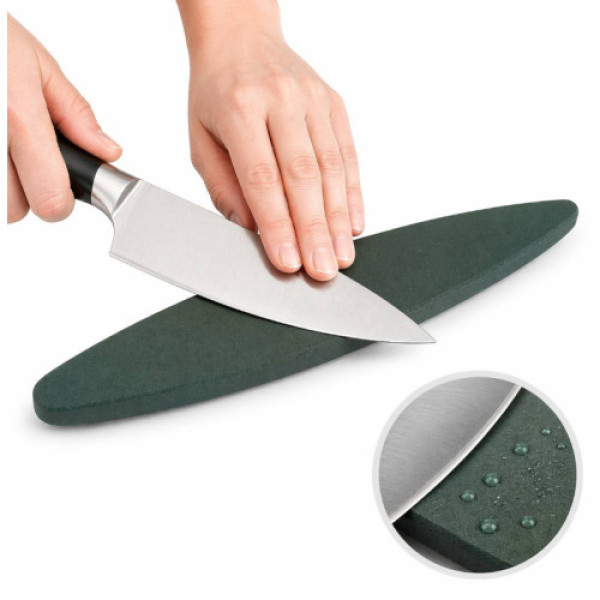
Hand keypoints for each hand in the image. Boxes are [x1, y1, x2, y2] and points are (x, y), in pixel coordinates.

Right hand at [7, 14, 120, 222]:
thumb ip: (75, 114)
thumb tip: (106, 151)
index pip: (50, 199)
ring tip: (5, 147)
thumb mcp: (38, 64)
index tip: (61, 194)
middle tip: (23, 158)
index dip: (60, 203)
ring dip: (2, 188)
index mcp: (17, 117)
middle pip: (16, 210)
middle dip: (24, 193)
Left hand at [177, 1, 363, 280]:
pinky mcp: (334, 104)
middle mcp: (280, 100)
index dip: (277, 224)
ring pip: (332, 168)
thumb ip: (223, 187)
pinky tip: (353, 223)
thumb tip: (252, 231)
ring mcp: (313, 99)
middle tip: (323, 270)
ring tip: (341, 255)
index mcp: (238, 108)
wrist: (242, 38)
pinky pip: (348, 153)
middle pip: (303, 176)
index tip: (288, 261)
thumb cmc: (216, 94)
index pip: (262, 178)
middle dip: (314, 230)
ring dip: (338, 218)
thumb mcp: (200, 140)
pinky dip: (352, 193)